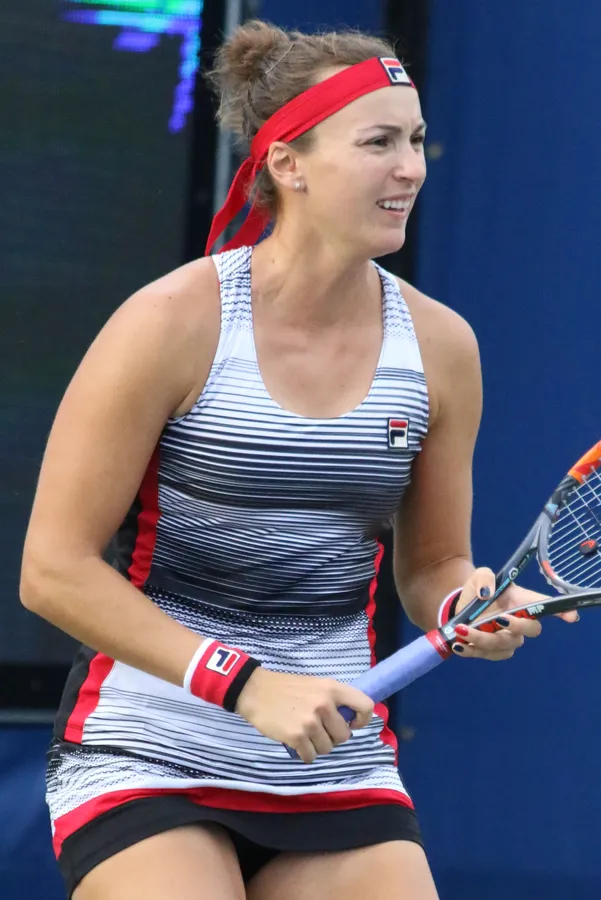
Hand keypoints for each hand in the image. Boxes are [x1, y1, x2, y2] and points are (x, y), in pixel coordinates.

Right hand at [235, 668, 373, 763]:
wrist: (255, 691)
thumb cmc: (286, 687)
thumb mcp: (315, 684)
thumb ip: (332, 699)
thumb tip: (348, 720)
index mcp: (332, 688)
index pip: (365, 705)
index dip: (362, 720)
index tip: (352, 724)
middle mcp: (324, 705)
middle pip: (344, 736)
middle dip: (332, 737)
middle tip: (318, 730)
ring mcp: (310, 722)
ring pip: (327, 748)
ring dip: (317, 746)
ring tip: (305, 735)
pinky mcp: (297, 736)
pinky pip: (311, 756)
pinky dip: (305, 754)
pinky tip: (297, 744)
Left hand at [451, 568, 577, 661]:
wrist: (461, 606)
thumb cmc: (479, 590)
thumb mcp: (480, 576)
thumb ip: (485, 577)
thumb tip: (487, 593)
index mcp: (523, 602)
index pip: (546, 607)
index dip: (562, 612)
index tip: (571, 617)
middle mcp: (520, 623)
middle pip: (531, 630)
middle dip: (516, 626)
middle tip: (497, 619)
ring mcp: (508, 640)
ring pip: (504, 645)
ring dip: (483, 638)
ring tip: (462, 630)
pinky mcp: (493, 652)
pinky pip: (486, 655)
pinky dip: (471, 650)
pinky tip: (459, 644)